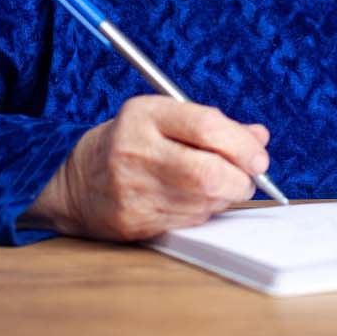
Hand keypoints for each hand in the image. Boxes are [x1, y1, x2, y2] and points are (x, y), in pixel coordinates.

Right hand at [24, 95, 270, 240]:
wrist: (76, 180)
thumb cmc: (132, 143)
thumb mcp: (165, 118)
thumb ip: (214, 124)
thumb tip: (259, 137)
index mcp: (144, 114)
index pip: (206, 126)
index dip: (242, 145)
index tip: (259, 156)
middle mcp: (135, 151)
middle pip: (208, 173)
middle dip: (240, 179)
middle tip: (248, 177)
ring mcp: (131, 189)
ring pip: (203, 202)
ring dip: (224, 197)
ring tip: (218, 186)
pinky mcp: (133, 221)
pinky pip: (188, 221)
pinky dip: (203, 212)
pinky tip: (192, 200)